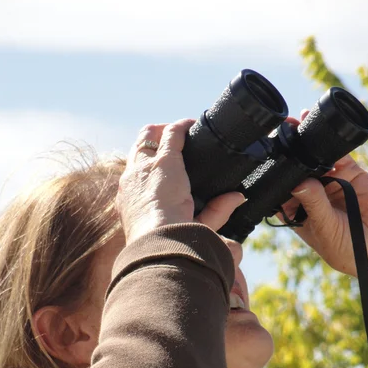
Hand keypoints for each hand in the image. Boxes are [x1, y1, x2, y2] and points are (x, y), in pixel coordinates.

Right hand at [117, 120, 245, 243]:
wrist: (161, 240)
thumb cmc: (171, 242)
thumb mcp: (191, 228)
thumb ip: (215, 214)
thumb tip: (237, 198)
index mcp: (130, 201)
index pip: (135, 175)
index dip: (148, 165)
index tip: (166, 166)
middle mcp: (132, 181)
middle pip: (138, 151)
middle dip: (153, 143)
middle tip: (175, 143)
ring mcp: (146, 168)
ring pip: (148, 137)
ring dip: (163, 131)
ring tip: (181, 130)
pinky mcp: (165, 159)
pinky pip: (171, 134)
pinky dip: (183, 127)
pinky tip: (194, 125)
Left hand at [283, 112, 367, 303]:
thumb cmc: (347, 250)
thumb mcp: (325, 229)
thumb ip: (313, 204)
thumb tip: (299, 181)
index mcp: (297, 211)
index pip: (280, 188)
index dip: (273, 173)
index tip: (267, 156)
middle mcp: (311, 194)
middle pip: (296, 168)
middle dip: (289, 151)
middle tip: (282, 131)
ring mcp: (330, 182)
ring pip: (315, 157)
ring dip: (308, 141)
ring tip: (299, 123)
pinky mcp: (350, 173)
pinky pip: (339, 154)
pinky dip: (331, 142)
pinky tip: (321, 131)